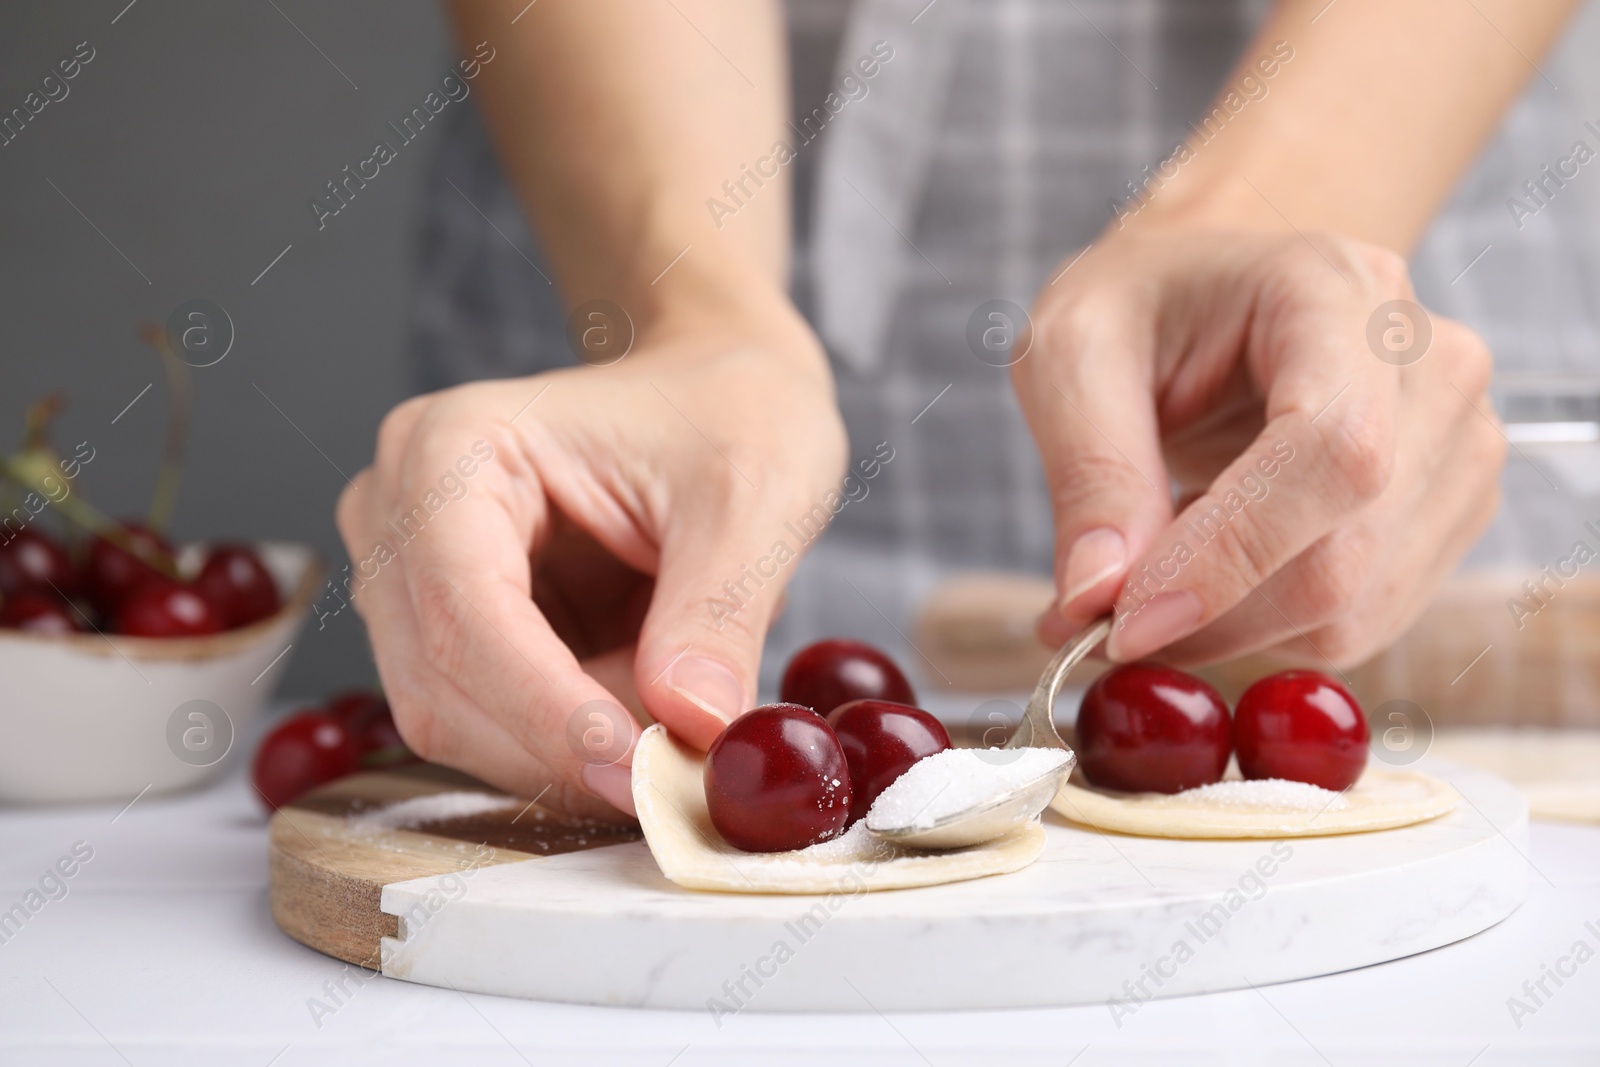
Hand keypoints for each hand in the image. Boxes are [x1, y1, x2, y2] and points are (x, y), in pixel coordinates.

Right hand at [337, 317, 844, 817]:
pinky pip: (489, 723)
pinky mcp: (450, 627)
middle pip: (443, 682)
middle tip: (683, 768)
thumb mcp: (754, 496)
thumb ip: (717, 612)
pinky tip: (645, 703)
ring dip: (571, 749)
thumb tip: (690, 724)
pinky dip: (571, 742)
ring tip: (677, 705)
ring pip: (458, 719)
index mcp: (454, 448)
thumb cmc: (731, 411)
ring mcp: (413, 575)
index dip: (546, 709)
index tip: (638, 769)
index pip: (466, 610)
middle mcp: (401, 510)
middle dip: (564, 745)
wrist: (719, 392)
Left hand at [1022, 229, 1503, 667]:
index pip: (1334, 450)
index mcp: (1339, 290)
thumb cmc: (1141, 306)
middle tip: (1096, 619)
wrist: (1208, 294)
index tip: (1123, 621)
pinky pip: (1358, 624)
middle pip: (1346, 555)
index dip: (1230, 556)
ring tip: (1151, 567)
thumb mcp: (1072, 353)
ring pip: (1353, 611)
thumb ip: (1090, 472)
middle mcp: (1431, 364)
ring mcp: (1459, 444)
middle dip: (1207, 616)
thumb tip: (1098, 597)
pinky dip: (1263, 630)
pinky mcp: (1450, 514)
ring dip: (1228, 629)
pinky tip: (1210, 569)